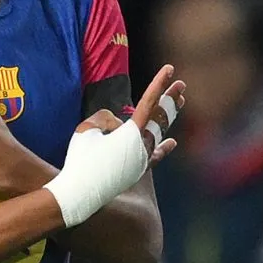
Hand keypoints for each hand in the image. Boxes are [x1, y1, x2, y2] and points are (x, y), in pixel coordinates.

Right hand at [43, 65, 185, 226]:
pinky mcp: (137, 171)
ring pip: (158, 133)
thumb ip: (105, 119)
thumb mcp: (86, 129)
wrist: (80, 194)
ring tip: (180, 102)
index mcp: (131, 134)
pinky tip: (172, 142)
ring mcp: (142, 160)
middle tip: (182, 85)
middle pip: (161, 117)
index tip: (170, 69)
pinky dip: (163, 147)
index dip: (159, 84)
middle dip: (171, 99)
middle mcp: (142, 147)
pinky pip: (154, 155)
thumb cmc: (81, 160)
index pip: (149, 102)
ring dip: (168, 116)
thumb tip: (118, 126)